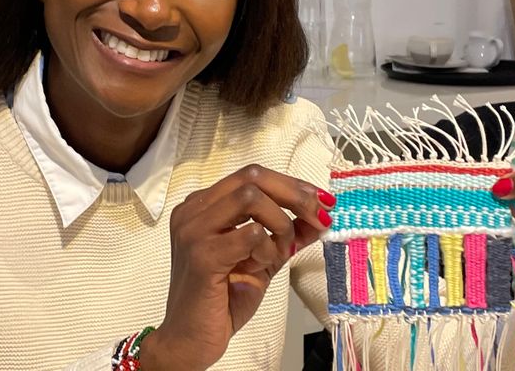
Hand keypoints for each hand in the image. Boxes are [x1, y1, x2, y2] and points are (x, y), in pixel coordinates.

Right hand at [140, 165, 333, 370]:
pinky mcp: (202, 255)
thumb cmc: (222, 300)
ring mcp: (193, 230)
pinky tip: (261, 267)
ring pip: (250, 197)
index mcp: (203, 206)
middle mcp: (193, 211)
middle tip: (320, 217)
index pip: (252, 175)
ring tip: (280, 251)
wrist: (192, 339)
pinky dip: (267, 248)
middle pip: (252, 177)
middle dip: (295, 195)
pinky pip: (250, 234)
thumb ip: (287, 235)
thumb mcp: (263, 259)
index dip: (292, 185)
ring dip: (279, 222)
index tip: (322, 202)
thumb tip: (320, 217)